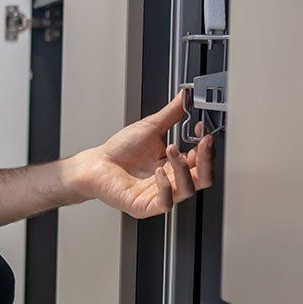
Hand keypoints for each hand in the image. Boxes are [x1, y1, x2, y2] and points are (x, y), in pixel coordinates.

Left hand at [72, 93, 214, 218]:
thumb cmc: (119, 152)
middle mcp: (170, 182)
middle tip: (201, 141)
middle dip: (206, 159)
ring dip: (183, 168)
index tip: (203, 131)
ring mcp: (158, 196)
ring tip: (170, 149)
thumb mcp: (150, 127)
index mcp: (174, 166)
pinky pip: (165, 203)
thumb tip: (186, 96)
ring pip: (187, 190)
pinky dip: (166, 186)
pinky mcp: (144, 206)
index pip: (202, 162)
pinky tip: (159, 171)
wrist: (95, 164)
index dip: (207, 147)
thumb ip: (172, 113)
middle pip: (203, 179)